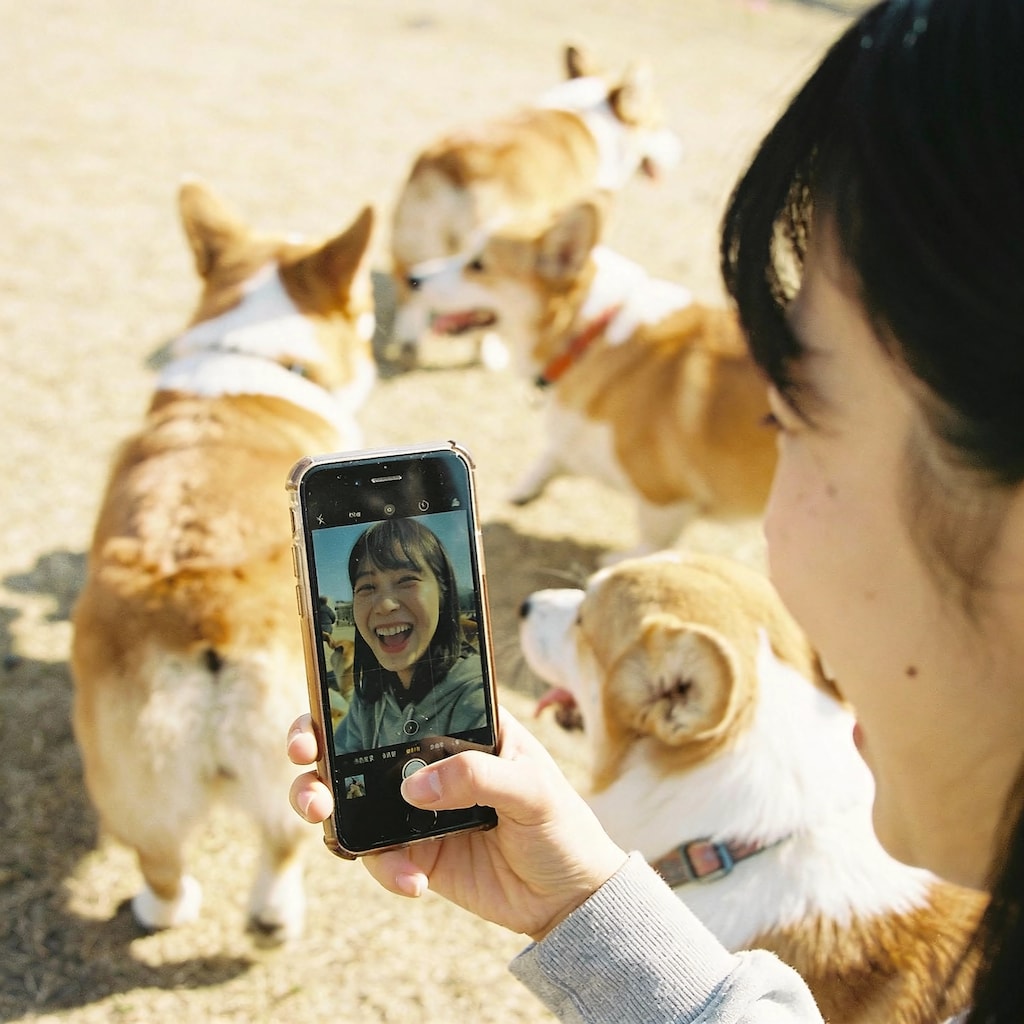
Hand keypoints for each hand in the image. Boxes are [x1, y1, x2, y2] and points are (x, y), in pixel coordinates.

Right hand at [287, 707, 627, 939]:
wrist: (569, 900)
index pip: (401, 698)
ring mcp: (416, 807)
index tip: (324, 706)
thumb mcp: (534, 789)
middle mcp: (429, 760)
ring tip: (324, 818)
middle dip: (317, 748)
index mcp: (461, 727)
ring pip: (350, 797)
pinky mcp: (413, 852)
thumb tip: (413, 787)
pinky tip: (414, 881)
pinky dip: (382, 867)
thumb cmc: (562, 826)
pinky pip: (374, 853)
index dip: (356, 696)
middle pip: (356, 744)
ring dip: (325, 804)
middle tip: (305, 760)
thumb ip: (478, 777)